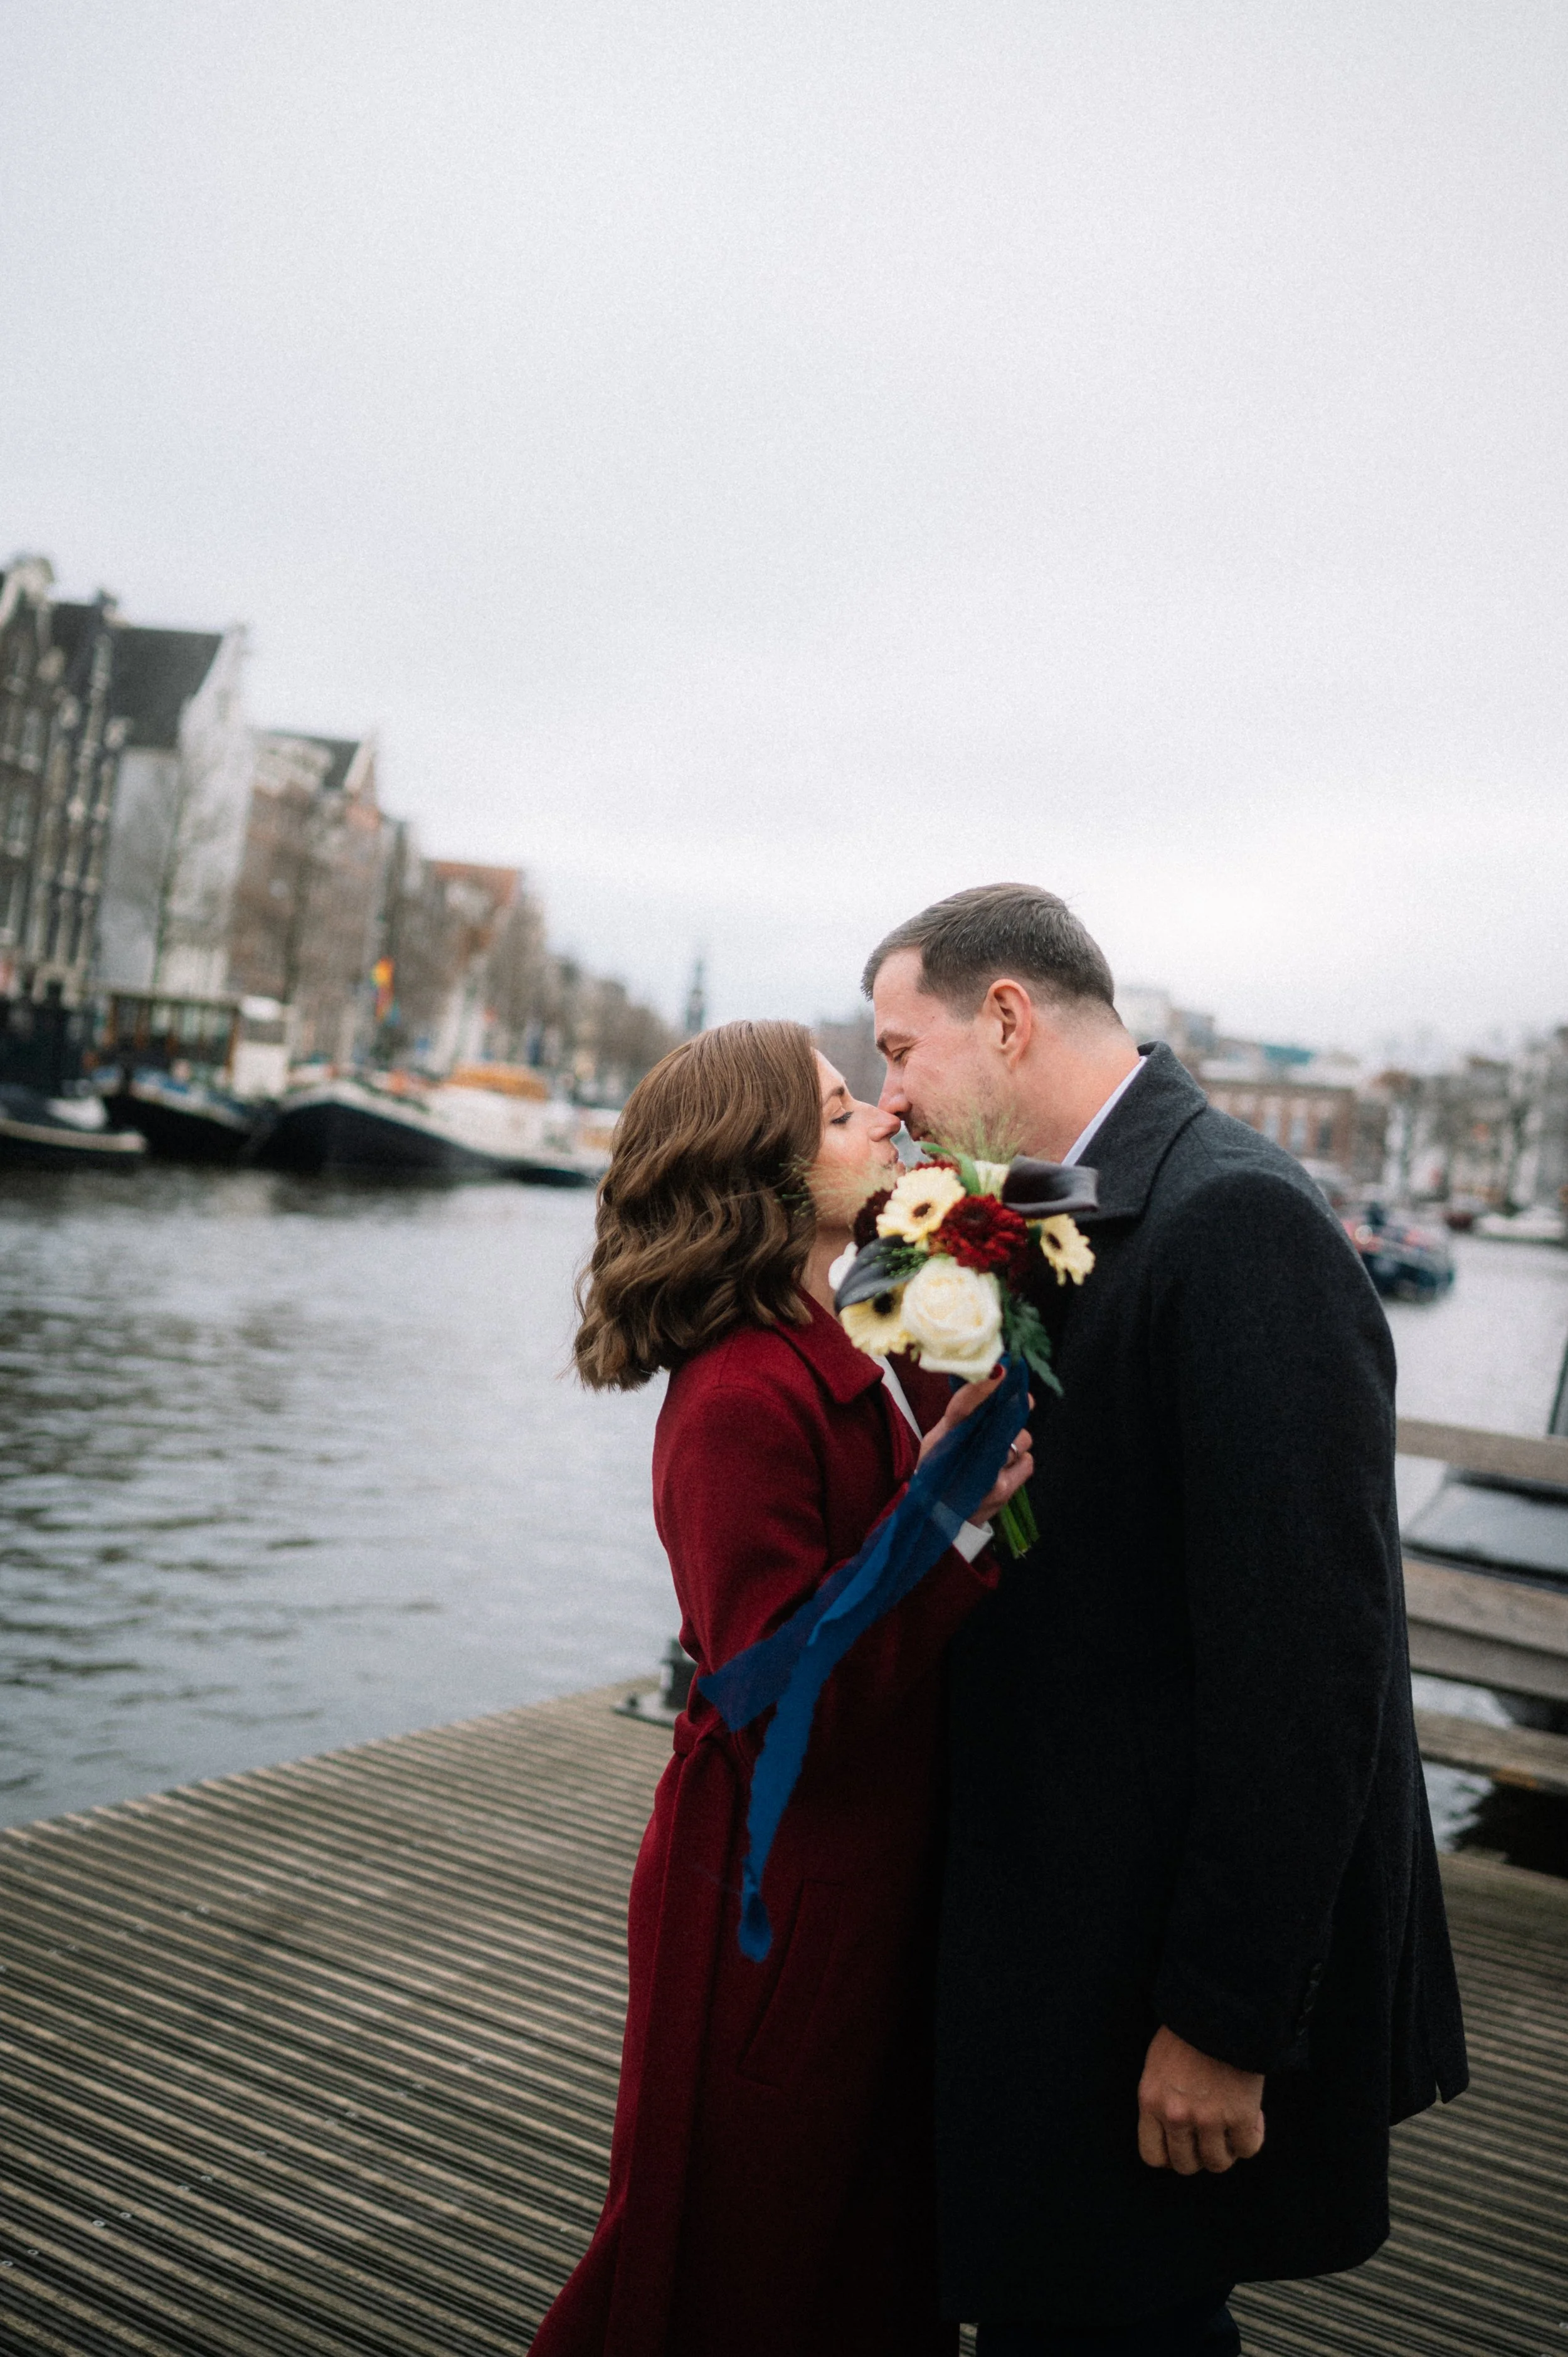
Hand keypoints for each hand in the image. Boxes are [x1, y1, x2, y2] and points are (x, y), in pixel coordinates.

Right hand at [918, 1369, 1033, 1523]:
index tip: (1002, 1369)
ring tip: (1000, 1449)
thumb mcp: (938, 1440)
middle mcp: (962, 1457)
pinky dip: (1021, 1462)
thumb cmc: (939, 1472)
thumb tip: (993, 1378)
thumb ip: (963, 1412)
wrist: (937, 1520)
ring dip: (1016, 1441)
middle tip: (1018, 1400)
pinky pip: (1028, 1462)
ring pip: (1021, 1440)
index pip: (963, 1407)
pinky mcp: (1003, 1492)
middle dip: (1014, 1407)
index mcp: (940, 1439)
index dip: (983, 1387)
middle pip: (1003, 1419)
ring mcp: (986, 1475)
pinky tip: (1005, 1468)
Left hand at [1137, 2026, 1264, 2174]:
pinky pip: (1247, 2148)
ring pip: (1217, 2163)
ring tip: (1233, 2127)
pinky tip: (1252, 2117)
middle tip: (1212, 2136)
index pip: (1153, 2155)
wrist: (1220, 2008)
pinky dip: (1251, 2138)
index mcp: (1150, 2100)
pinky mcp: (1240, 2116)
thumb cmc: (1187, 2029)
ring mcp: (1208, 2119)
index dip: (1171, 2156)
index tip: (1185, 2145)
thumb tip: (1172, 2127)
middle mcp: (1175, 2116)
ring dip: (1227, 2150)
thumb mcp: (1158, 2063)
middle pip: (1186, 2165)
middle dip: (1200, 2154)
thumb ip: (1162, 2097)